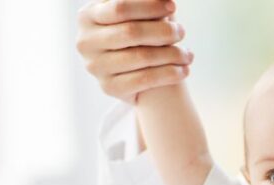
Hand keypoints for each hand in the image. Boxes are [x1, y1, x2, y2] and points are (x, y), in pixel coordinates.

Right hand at [76, 0, 193, 102]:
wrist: (131, 70)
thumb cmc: (135, 32)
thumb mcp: (136, 13)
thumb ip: (146, 4)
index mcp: (87, 15)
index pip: (120, 7)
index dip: (150, 6)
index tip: (173, 6)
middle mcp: (85, 42)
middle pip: (131, 32)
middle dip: (163, 30)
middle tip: (182, 32)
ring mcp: (95, 67)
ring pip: (141, 57)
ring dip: (172, 54)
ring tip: (188, 54)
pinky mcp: (109, 88)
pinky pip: (145, 79)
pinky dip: (170, 74)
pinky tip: (184, 70)